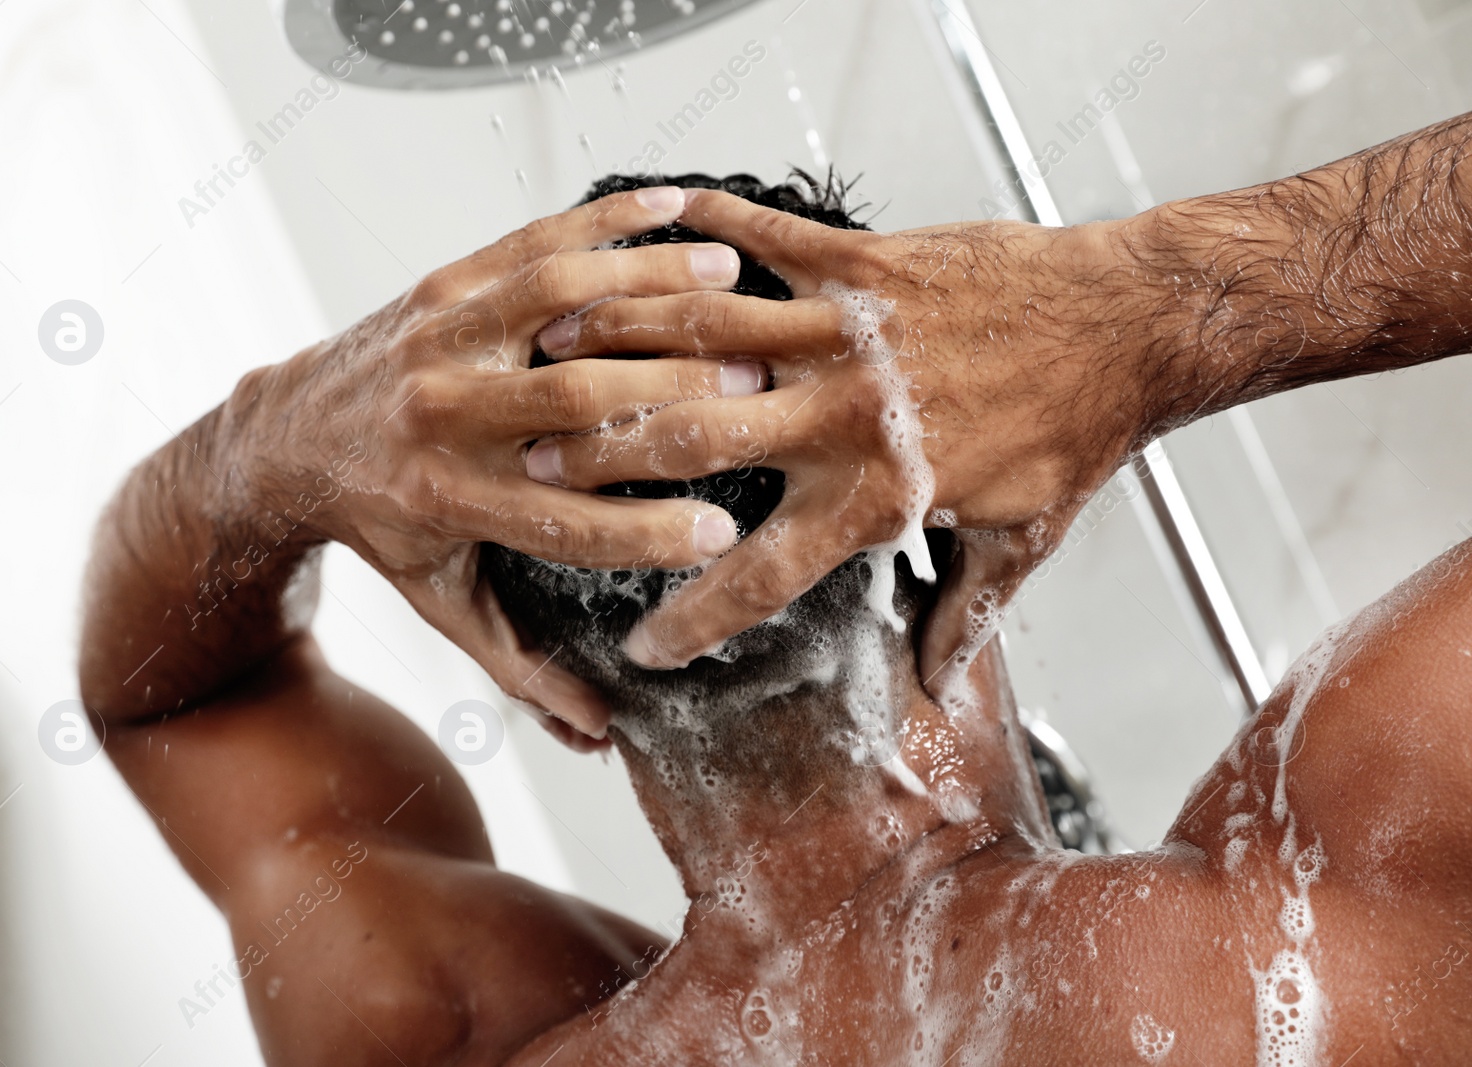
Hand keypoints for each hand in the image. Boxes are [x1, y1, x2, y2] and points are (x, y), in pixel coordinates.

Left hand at [235, 187, 767, 737]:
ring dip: (651, 285)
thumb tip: (600, 737)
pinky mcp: (441, 286)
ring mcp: (437, 339)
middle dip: (674, 401)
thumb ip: (522, 668)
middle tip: (757, 398)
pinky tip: (672, 204)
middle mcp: (439, 416)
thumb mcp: (443, 603)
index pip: (565, 525)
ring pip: (557, 303)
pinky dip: (604, 220)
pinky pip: (532, 243)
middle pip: (574, 405)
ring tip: (731, 279)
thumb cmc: (384, 527)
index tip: (725, 533)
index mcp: (446, 503)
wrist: (287, 438)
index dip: (648, 535)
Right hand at [524, 189, 1158, 685]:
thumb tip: (925, 683)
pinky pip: (765, 240)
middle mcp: (845, 414)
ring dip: (622, 336)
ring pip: (706, 333)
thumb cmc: (1074, 430)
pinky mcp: (864, 263)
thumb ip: (961, 612)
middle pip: (692, 440)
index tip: (644, 649)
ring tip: (553, 345)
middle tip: (535, 469)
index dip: (692, 621)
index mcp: (878, 495)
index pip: (759, 574)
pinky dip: (708, 229)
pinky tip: (654, 223)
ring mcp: (848, 331)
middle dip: (601, 458)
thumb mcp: (1021, 540)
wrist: (1129, 322)